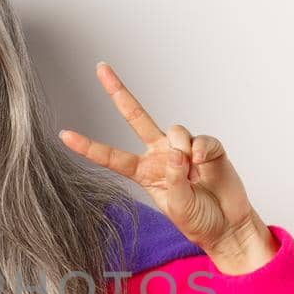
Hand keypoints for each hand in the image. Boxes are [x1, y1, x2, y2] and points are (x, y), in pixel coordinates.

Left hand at [58, 62, 277, 273]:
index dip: (89, 147)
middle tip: (100, 68)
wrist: (229, 226)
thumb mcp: (178, 208)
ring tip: (193, 174)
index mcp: (144, 172)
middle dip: (118, 91)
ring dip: (181, 149)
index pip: (112, 156)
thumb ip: (173, 181)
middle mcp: (160, 154)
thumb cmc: (198, 221)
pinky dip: (201, 152)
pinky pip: (200, 139)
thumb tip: (177, 153)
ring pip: (173, 129)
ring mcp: (184, 148)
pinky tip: (204, 166)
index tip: (64, 135)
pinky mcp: (207, 147)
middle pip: (136, 116)